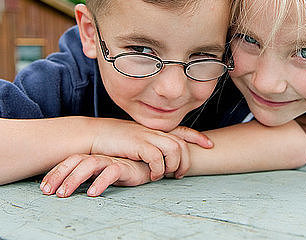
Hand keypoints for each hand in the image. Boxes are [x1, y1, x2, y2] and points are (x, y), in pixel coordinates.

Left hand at [41, 154, 150, 197]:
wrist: (149, 163)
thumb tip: (64, 188)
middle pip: (74, 161)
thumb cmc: (123, 169)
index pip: (68, 162)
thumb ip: (86, 177)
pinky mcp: (124, 167)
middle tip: (47, 192)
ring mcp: (111, 160)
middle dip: (58, 176)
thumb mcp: (101, 173)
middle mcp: (98, 157)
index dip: (54, 173)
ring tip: (64, 194)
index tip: (43, 188)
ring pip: (89, 165)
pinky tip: (92, 193)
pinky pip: (111, 172)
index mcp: (91, 157)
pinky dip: (100, 182)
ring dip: (74, 179)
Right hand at [90, 119, 212, 180]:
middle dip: (186, 160)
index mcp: (155, 130)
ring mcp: (147, 136)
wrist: (96, 135)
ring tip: (167, 176)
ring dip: (174, 165)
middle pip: (181, 143)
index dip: (197, 137)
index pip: (182, 130)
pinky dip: (158, 169)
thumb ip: (151, 145)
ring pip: (173, 149)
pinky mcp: (138, 144)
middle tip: (180, 175)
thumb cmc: (116, 141)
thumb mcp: (138, 141)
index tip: (209, 144)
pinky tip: (153, 175)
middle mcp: (154, 131)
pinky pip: (156, 156)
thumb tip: (163, 159)